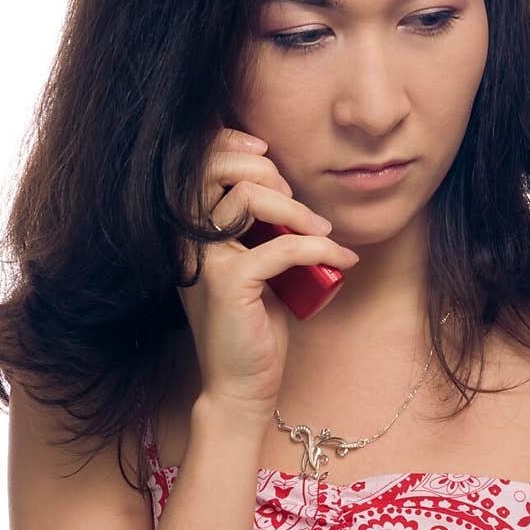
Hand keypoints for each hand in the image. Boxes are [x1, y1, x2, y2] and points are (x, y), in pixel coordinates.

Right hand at [177, 126, 358, 423]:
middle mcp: (187, 239)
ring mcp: (203, 259)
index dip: (233, 145)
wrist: (242, 385)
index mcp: (190, 231)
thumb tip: (296, 193)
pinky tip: (342, 262)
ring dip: (298, 209)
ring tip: (321, 232)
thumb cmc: (255, 326)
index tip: (269, 154)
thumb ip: (263, 229)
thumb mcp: (258, 266)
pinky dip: (320, 249)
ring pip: (250, 198)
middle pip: (219, 168)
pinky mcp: (228, 282)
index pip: (200, 164)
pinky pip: (283, 246)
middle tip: (297, 202)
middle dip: (268, 171)